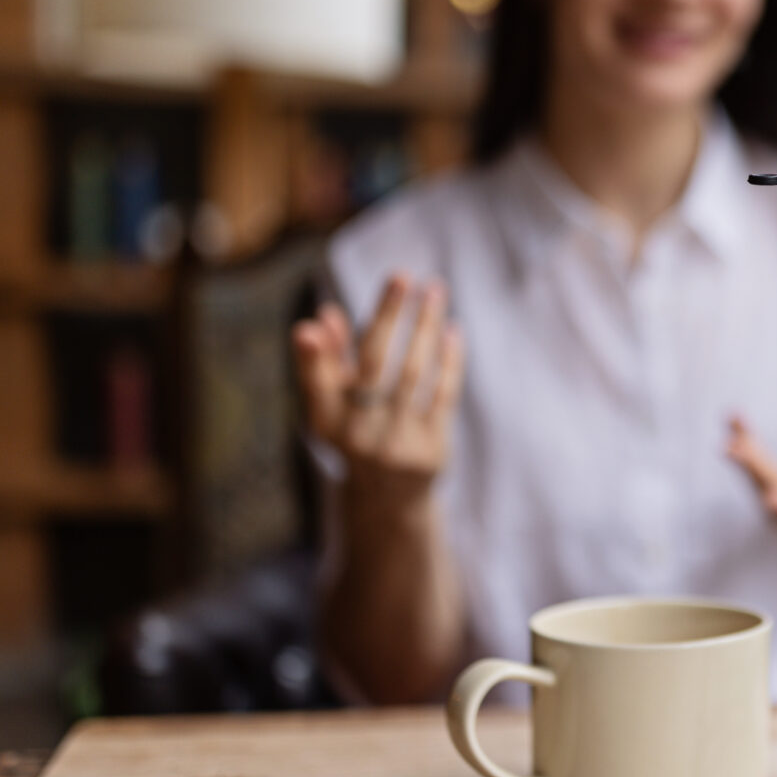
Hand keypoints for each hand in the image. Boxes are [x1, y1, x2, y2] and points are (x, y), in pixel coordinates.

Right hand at [292, 273, 464, 494]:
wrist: (389, 500)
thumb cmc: (358, 436)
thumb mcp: (332, 406)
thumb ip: (327, 361)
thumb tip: (323, 316)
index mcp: (326, 420)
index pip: (323, 374)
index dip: (325, 345)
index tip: (329, 307)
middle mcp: (358, 434)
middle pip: (375, 364)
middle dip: (388, 316)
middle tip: (404, 276)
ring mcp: (396, 444)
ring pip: (413, 373)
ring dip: (425, 327)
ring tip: (435, 292)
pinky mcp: (431, 451)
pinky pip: (442, 394)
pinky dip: (448, 359)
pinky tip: (452, 331)